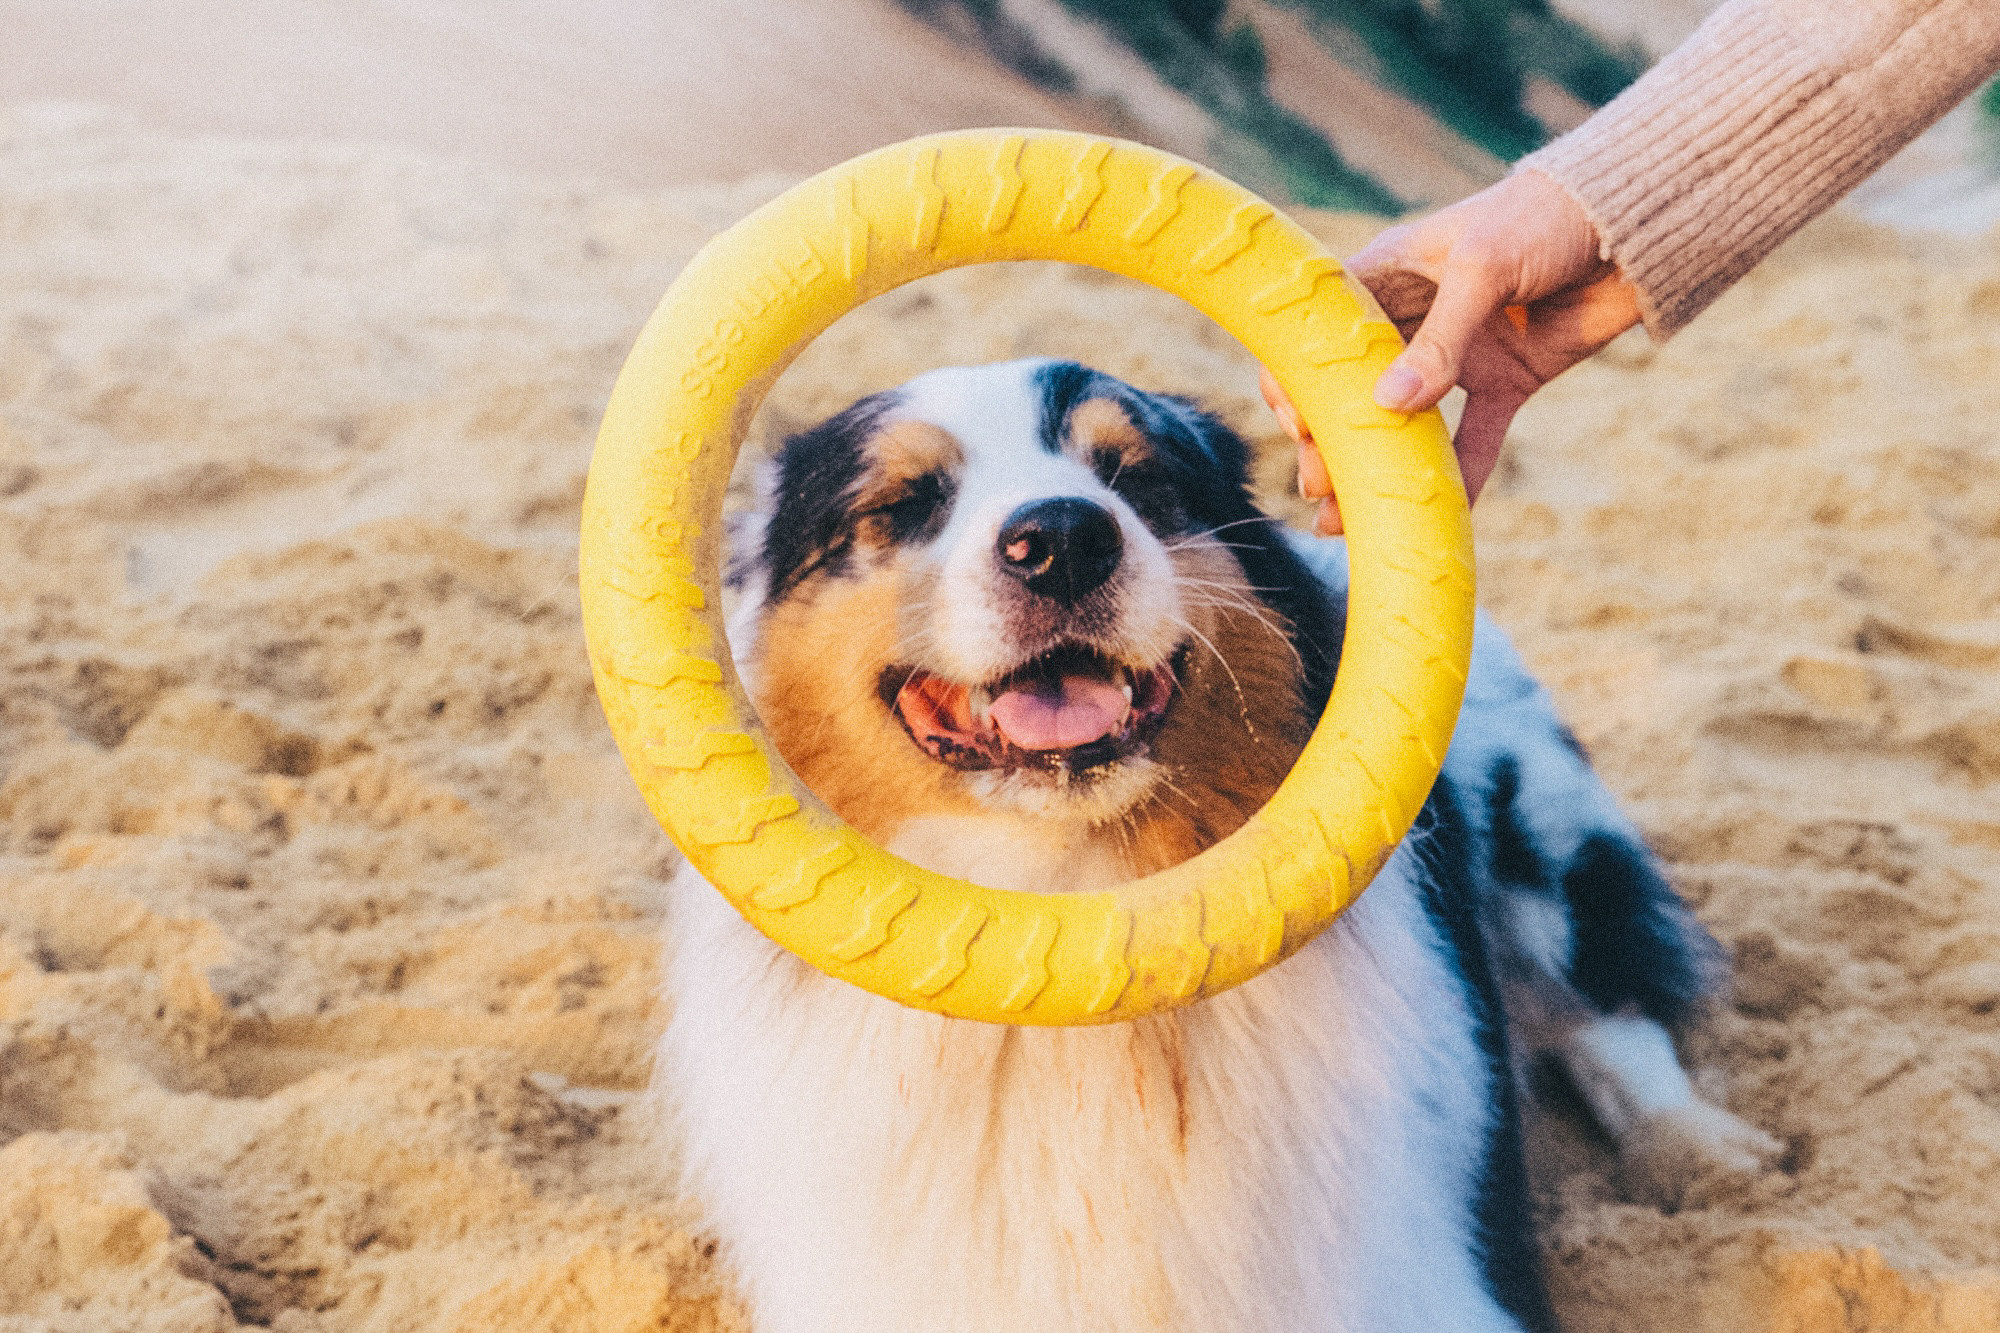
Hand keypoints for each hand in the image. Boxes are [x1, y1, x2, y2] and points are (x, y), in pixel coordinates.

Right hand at [1263, 168, 1642, 534]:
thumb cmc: (1543, 216)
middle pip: (1354, 388)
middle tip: (1317, 484)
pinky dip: (1460, 478)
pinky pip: (1475, 439)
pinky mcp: (1507, 382)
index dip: (1298, 378)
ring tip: (1344, 518)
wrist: (1635, 222)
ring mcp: (1459, 356)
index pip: (1321, 334)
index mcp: (1386, 277)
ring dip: (1380, 468)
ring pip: (1406, 424)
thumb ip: (1439, 340)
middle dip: (1329, 438)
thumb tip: (1387, 406)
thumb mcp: (1483, 267)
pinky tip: (1438, 519)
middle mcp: (1413, 320)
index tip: (1299, 424)